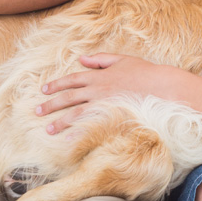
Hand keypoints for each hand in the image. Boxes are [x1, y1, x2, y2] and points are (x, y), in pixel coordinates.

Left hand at [37, 53, 167, 134]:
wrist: (163, 87)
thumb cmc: (145, 72)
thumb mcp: (122, 60)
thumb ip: (100, 59)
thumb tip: (82, 58)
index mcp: (99, 75)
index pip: (71, 79)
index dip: (56, 85)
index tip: (43, 91)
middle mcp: (98, 89)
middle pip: (69, 97)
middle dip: (51, 104)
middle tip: (37, 111)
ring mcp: (105, 104)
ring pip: (77, 113)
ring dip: (61, 122)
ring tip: (48, 130)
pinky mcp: (113, 117)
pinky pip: (92, 127)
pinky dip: (79, 134)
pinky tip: (68, 142)